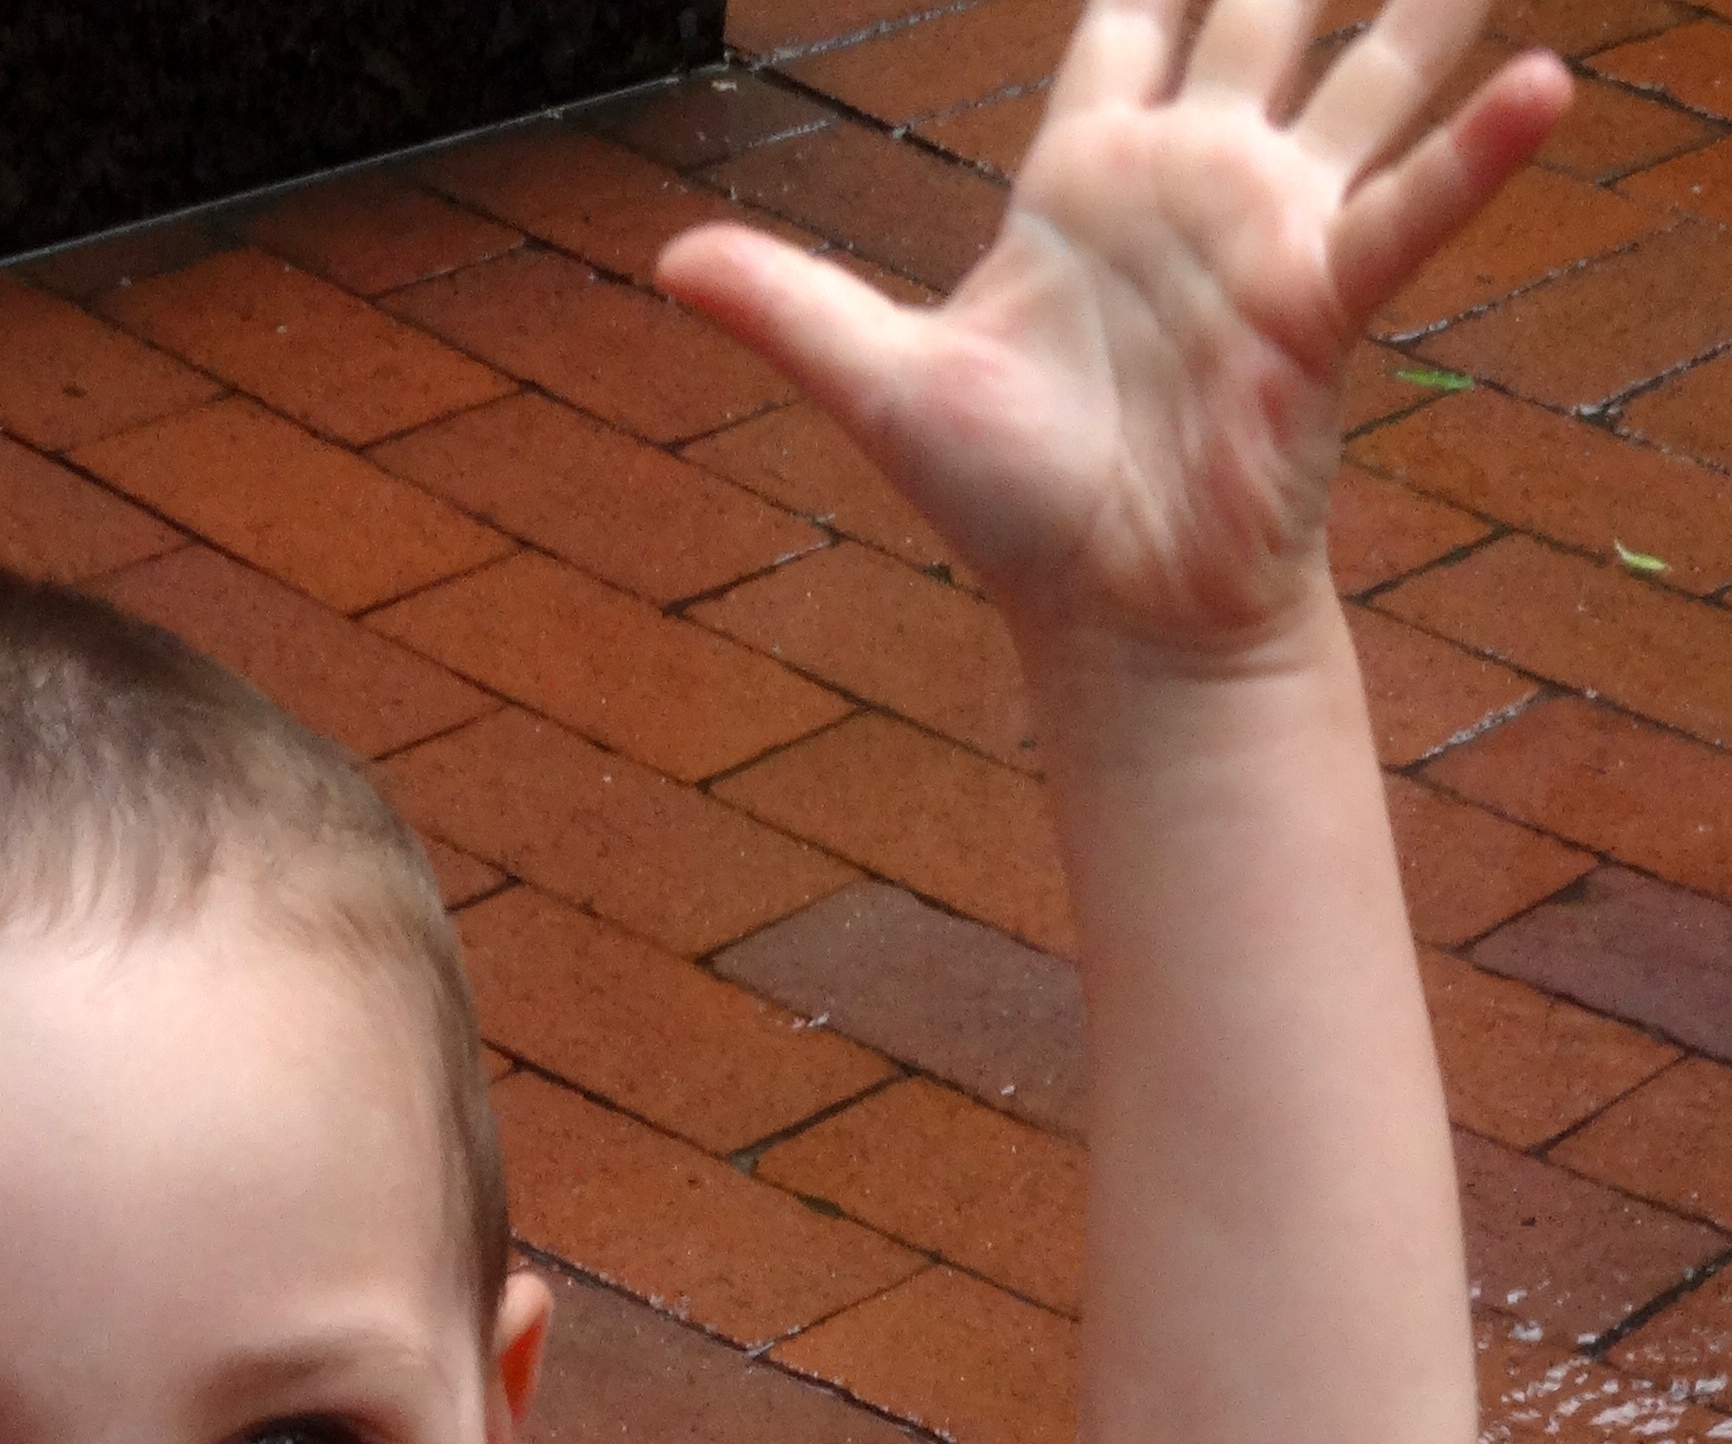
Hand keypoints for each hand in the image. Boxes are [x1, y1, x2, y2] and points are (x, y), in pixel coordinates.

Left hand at [654, 0, 1569, 657]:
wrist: (1109, 613)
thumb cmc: (1013, 509)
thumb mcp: (881, 386)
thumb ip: (787, 307)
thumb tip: (668, 264)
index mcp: (1085, 180)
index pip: (1124, 25)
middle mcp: (1192, 184)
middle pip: (1258, 16)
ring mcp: (1269, 231)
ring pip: (1363, 76)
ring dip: (1419, 9)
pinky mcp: (1325, 299)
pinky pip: (1414, 206)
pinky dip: (1481, 149)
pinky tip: (1545, 80)